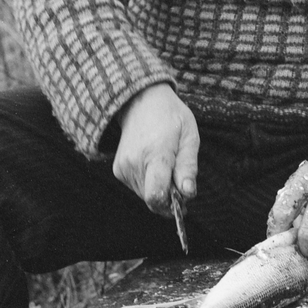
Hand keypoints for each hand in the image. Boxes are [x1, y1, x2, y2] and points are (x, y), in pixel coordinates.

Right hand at [113, 84, 198, 214]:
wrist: (141, 102)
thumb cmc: (171, 117)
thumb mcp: (189, 136)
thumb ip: (189, 166)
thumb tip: (188, 193)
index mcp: (155, 154)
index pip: (156, 196)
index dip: (172, 205)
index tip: (184, 200)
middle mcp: (134, 163)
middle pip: (153, 200)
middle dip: (170, 197)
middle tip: (180, 179)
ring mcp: (123, 167)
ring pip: (146, 196)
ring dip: (160, 189)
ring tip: (167, 166)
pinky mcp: (118, 170)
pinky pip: (138, 188)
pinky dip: (150, 183)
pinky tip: (154, 164)